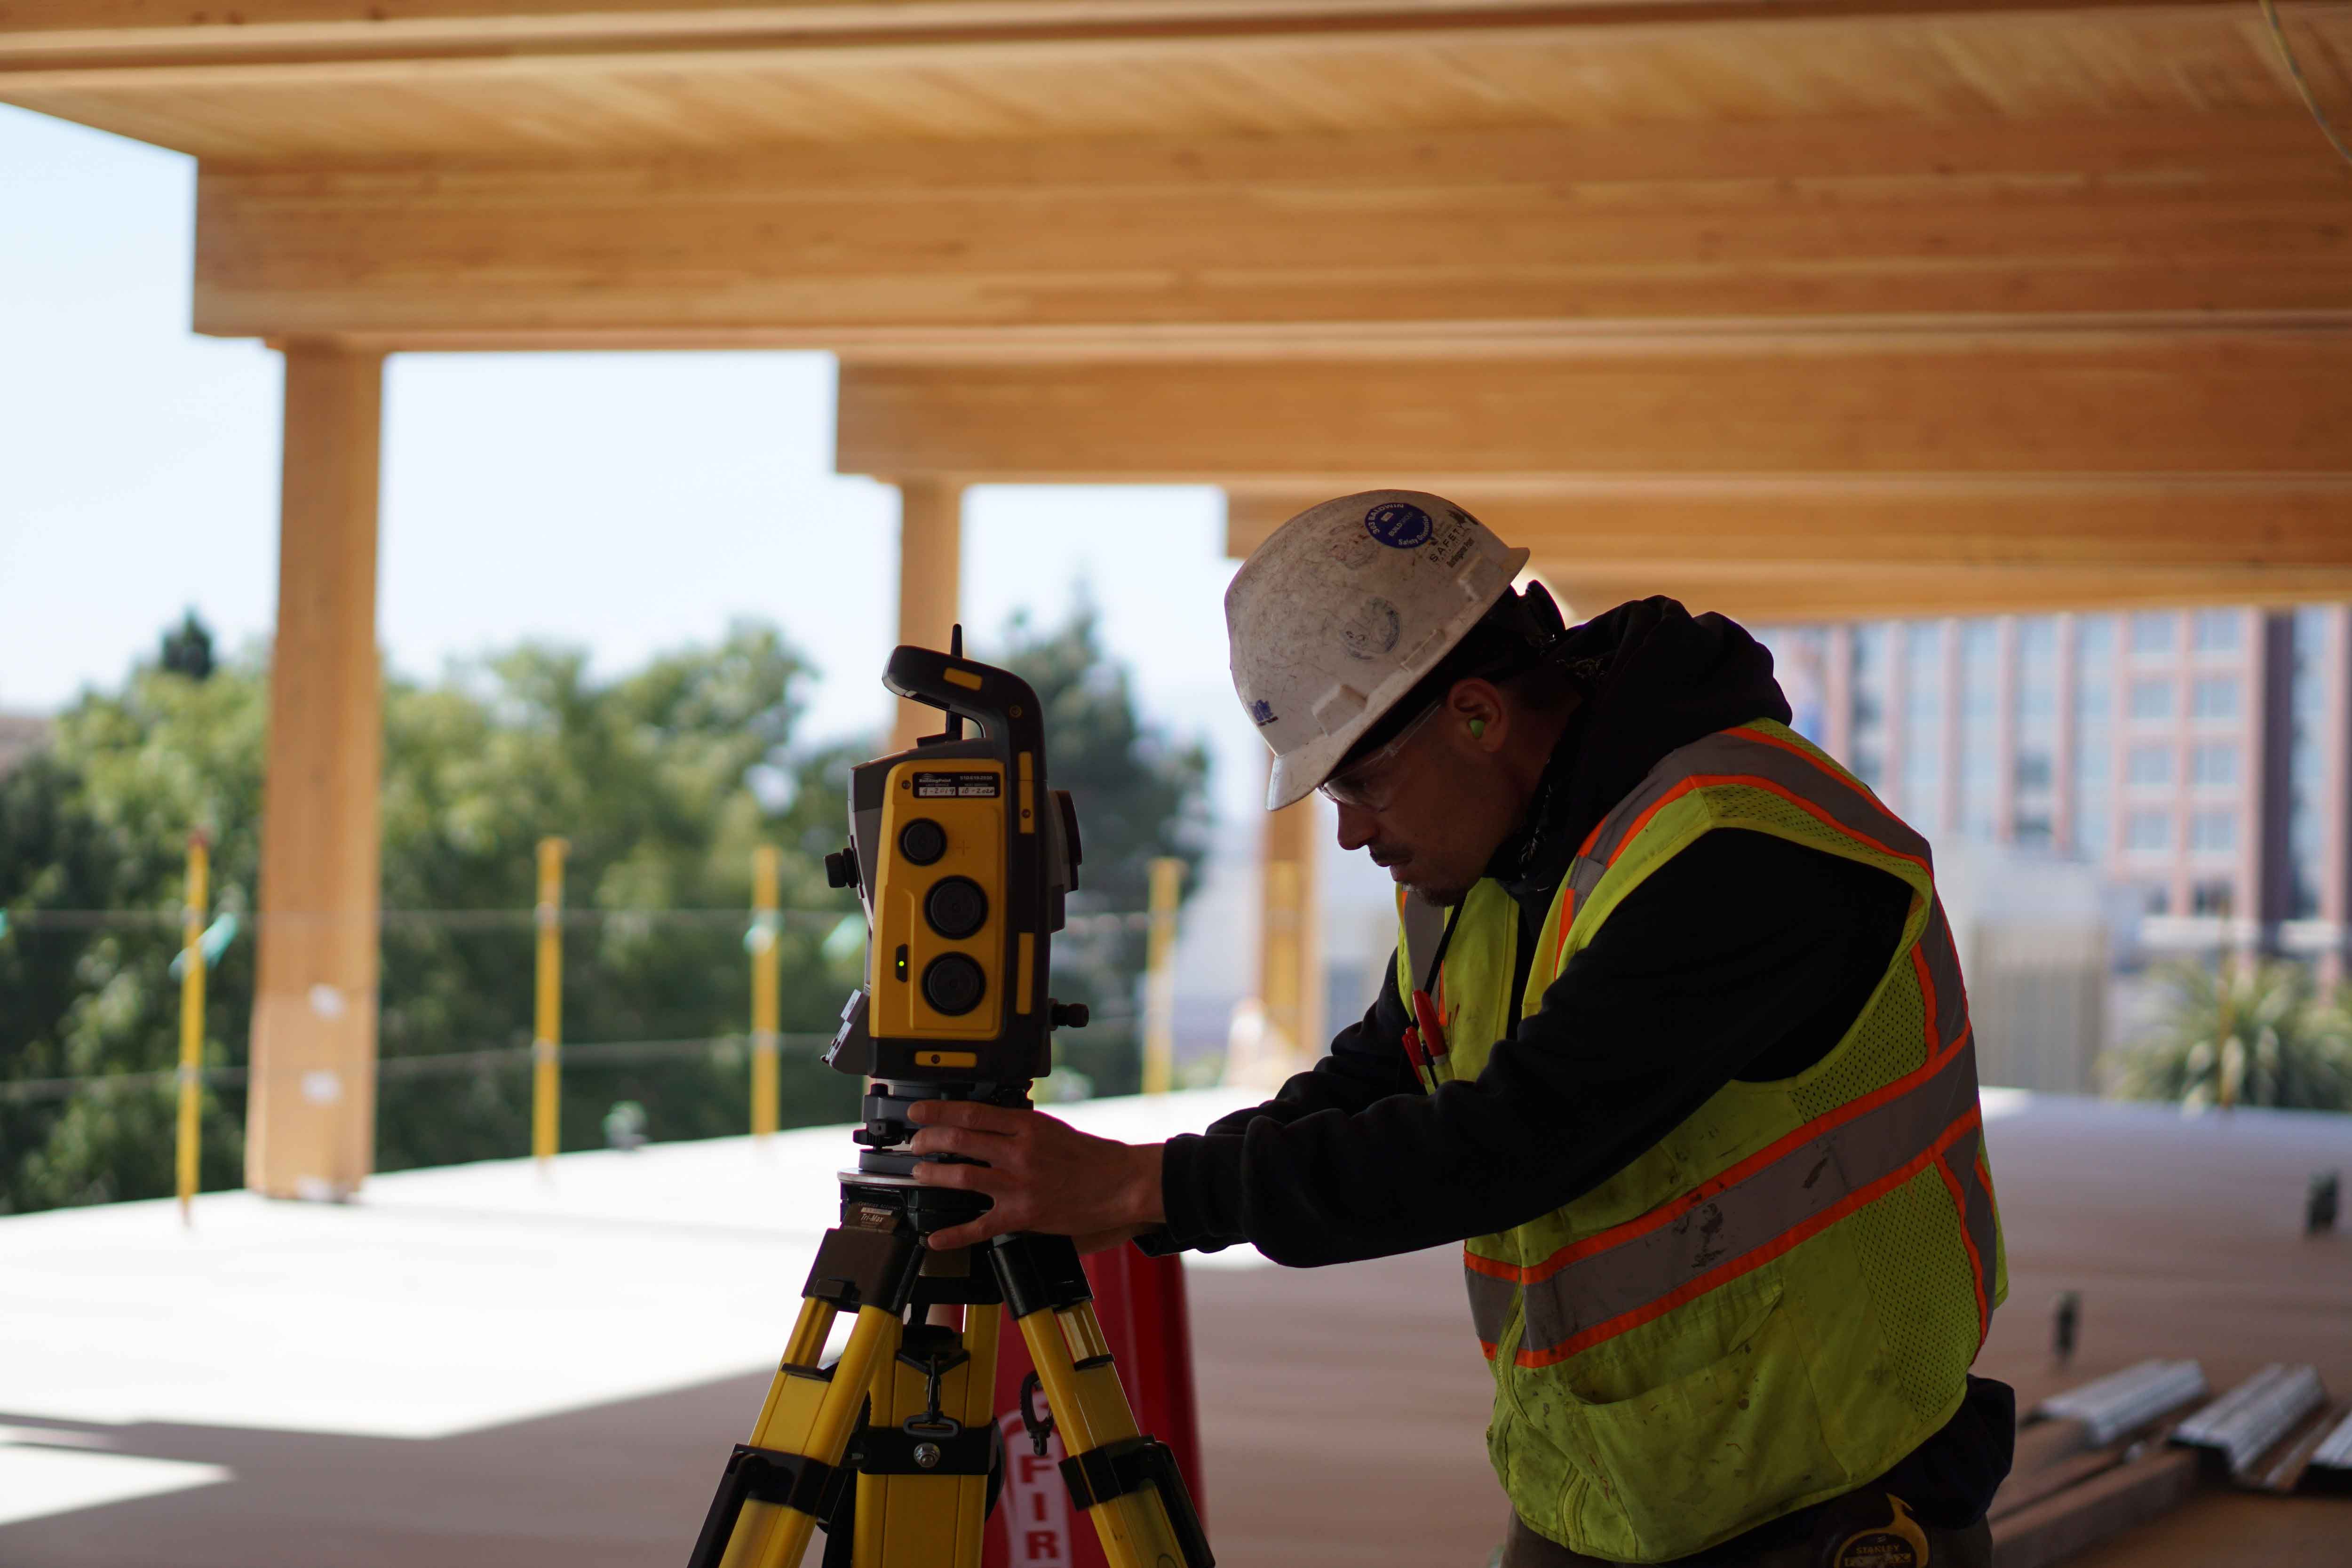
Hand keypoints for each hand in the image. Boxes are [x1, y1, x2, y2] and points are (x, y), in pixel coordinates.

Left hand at [905, 1099, 1164, 1251]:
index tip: (919, 1111)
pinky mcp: (1023, 1215)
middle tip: (916, 1144)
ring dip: (933, 1175)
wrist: (1120, 1184)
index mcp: (1027, 1126)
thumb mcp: (1052, 1128)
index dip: (938, 1111)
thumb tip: (982, 1123)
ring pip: (963, 1177)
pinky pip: (980, 1226)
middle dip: (928, 1141)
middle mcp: (1020, 1152)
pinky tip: (935, 1238)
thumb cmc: (1089, 1157)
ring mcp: (1020, 1184)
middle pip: (960, 1141)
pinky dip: (954, 1234)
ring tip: (920, 1174)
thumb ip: (1017, 1125)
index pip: (972, 1113)